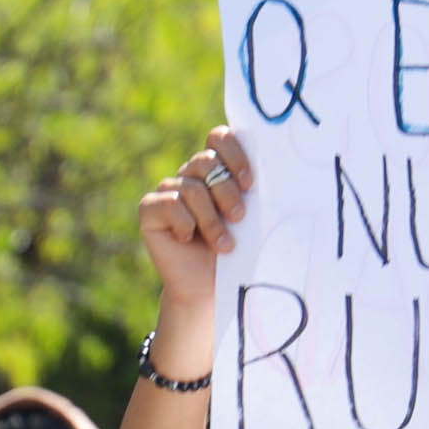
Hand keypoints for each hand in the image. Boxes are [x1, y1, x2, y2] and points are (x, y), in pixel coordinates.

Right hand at [141, 126, 252, 316]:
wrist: (211, 290)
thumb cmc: (238, 256)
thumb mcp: (254, 223)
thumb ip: (258, 195)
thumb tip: (278, 171)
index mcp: (218, 171)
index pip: (219, 138)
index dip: (234, 153)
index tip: (250, 183)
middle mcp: (191, 176)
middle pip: (206, 160)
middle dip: (226, 190)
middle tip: (240, 218)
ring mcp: (169, 191)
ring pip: (190, 187)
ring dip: (211, 220)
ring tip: (224, 246)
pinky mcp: (150, 210)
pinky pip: (168, 204)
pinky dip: (184, 224)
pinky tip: (188, 240)